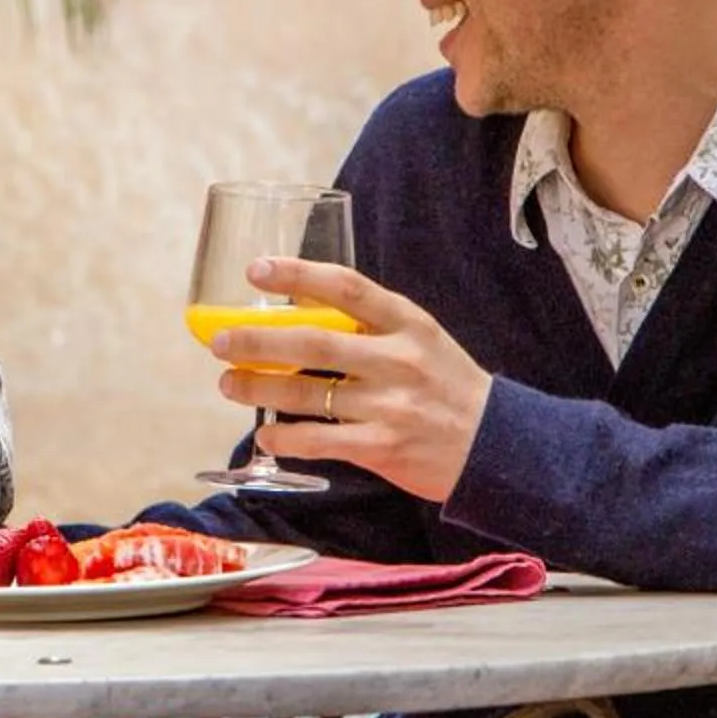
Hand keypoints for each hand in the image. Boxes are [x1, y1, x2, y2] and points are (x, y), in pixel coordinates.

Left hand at [212, 257, 494, 503]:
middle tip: (220, 341)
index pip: (346, 287)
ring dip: (258, 389)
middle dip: (257, 340)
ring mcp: (391, 405)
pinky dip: (285, 438)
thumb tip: (299, 314)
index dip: (298, 274)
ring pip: (307, 394)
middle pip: (313, 343)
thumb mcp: (420, 339)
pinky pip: (320, 441)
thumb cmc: (447, 386)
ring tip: (229, 384)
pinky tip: (266, 435)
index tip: (256, 270)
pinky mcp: (383, 447)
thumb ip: (370, 326)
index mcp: (407, 322)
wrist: (496, 445)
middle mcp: (398, 359)